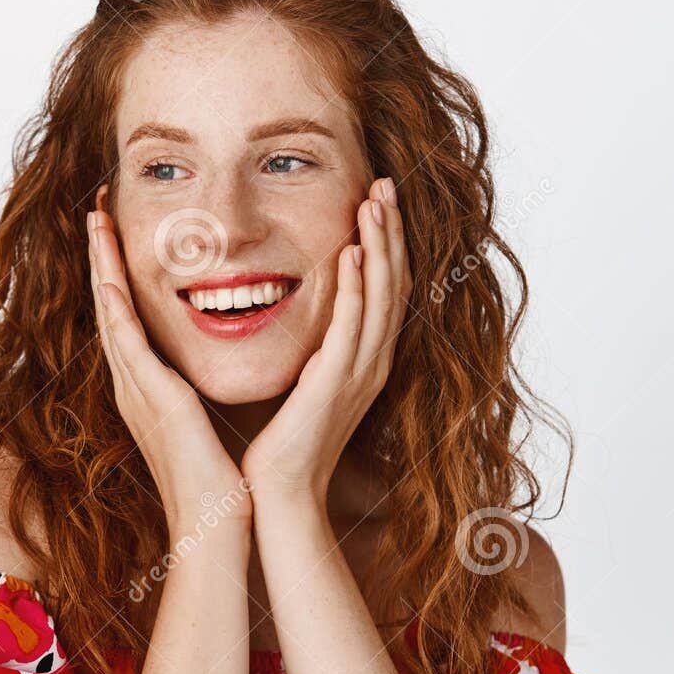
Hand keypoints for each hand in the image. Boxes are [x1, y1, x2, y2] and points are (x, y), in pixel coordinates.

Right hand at [87, 187, 248, 533]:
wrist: (216, 522)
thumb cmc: (220, 479)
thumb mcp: (207, 420)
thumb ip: (198, 390)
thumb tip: (209, 366)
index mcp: (146, 385)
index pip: (125, 314)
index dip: (117, 269)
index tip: (117, 229)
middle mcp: (132, 383)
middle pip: (107, 303)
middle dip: (101, 254)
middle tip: (96, 206)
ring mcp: (135, 390)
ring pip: (110, 313)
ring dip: (102, 266)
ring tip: (96, 221)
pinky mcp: (151, 400)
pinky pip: (128, 345)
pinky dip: (116, 309)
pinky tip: (110, 278)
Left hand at [241, 177, 411, 505]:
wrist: (279, 491)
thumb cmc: (282, 441)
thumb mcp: (303, 382)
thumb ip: (311, 349)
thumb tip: (302, 319)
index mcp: (364, 360)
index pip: (385, 288)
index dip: (386, 242)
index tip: (377, 200)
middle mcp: (372, 362)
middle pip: (394, 282)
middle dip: (391, 230)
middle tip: (385, 182)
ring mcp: (359, 373)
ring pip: (381, 296)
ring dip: (379, 245)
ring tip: (375, 201)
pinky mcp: (336, 384)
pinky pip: (351, 327)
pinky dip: (355, 288)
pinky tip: (351, 254)